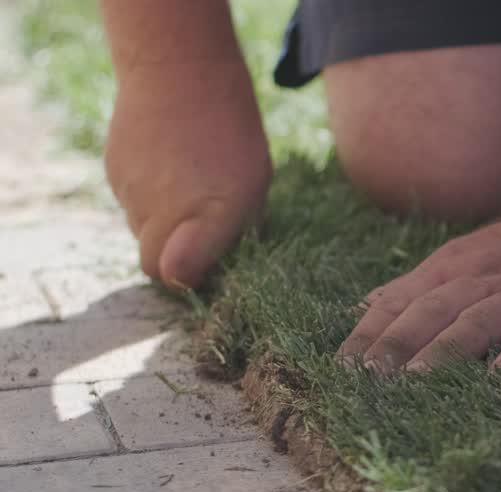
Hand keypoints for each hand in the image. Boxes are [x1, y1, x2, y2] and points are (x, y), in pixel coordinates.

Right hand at [105, 61, 270, 287]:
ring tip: (187, 189)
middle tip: (198, 238)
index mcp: (211, 217)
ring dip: (161, 226)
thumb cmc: (232, 130)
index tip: (202, 271)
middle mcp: (165, 212)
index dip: (188, 281)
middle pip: (153, 264)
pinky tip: (167, 168)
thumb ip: (237, 229)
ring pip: (141, 233)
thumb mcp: (255, 183)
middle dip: (173, 261)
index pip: (178, 275)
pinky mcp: (114, 175)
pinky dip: (147, 199)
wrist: (180, 70)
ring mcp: (133, 194)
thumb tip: (223, 261)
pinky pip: (130, 204)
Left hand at [339, 210, 500, 371]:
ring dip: (447, 350)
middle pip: (432, 310)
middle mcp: (481, 278)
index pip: (400, 301)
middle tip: (370, 380)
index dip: (370, 333)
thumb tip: (360, 313)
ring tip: (418, 382)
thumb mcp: (458, 259)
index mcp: (449, 267)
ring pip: (479, 319)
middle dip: (398, 343)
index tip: (342, 368)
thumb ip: (413, 288)